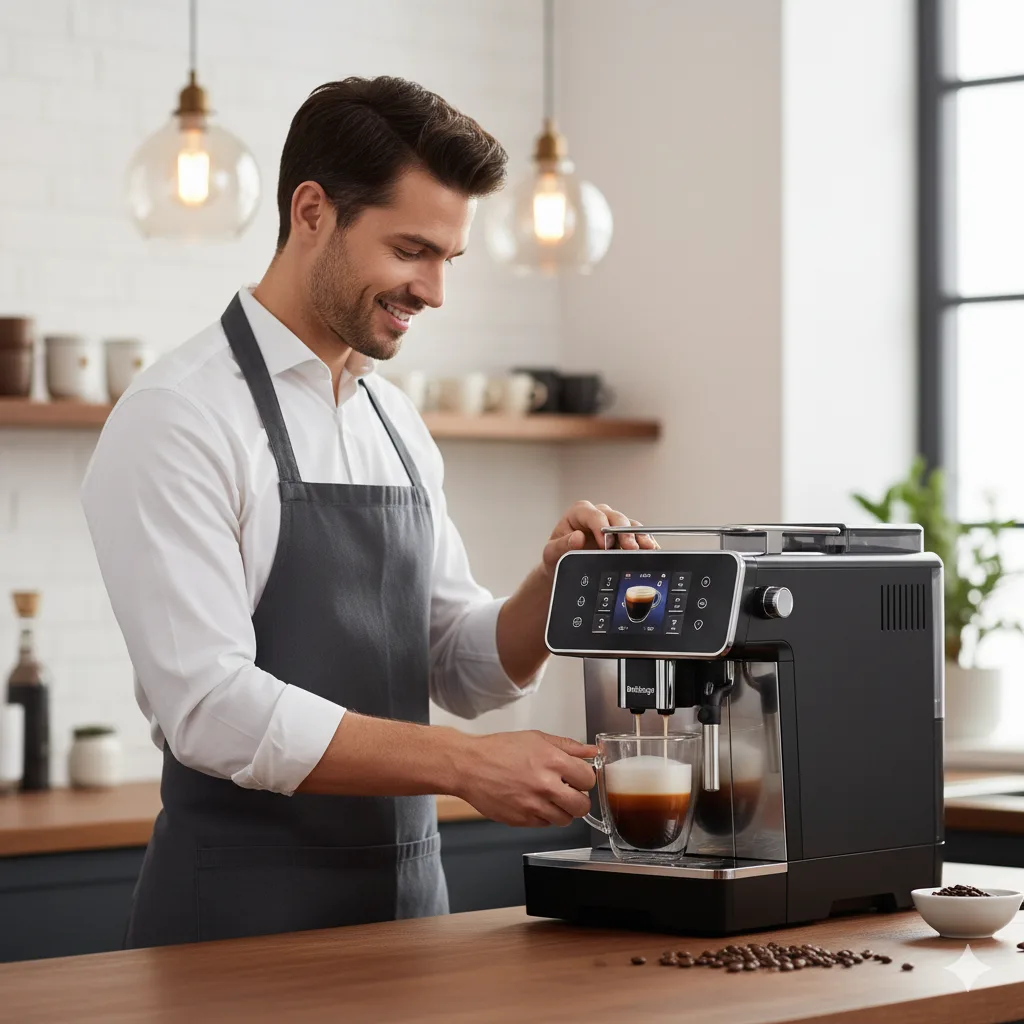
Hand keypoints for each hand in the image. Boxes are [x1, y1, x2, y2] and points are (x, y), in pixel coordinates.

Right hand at [454, 730, 597, 826]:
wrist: (468, 766)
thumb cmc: (498, 750)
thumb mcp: (536, 738)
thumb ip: (568, 746)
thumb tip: (592, 751)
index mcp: (553, 761)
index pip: (589, 779)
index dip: (584, 778)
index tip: (578, 777)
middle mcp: (546, 785)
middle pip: (582, 806)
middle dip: (578, 798)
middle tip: (568, 791)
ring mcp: (533, 805)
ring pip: (565, 819)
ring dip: (561, 809)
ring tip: (548, 796)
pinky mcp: (522, 820)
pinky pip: (545, 824)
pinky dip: (543, 816)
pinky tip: (532, 801)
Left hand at [543, 500, 658, 573]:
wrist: (564, 566)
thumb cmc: (557, 555)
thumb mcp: (552, 552)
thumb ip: (562, 545)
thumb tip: (577, 537)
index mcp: (580, 513)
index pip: (594, 515)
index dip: (601, 528)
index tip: (604, 544)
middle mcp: (598, 515)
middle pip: (616, 518)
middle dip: (624, 533)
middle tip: (630, 547)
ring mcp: (612, 524)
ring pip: (630, 525)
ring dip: (639, 536)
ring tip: (647, 548)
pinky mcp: (623, 535)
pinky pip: (637, 534)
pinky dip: (644, 541)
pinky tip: (651, 550)